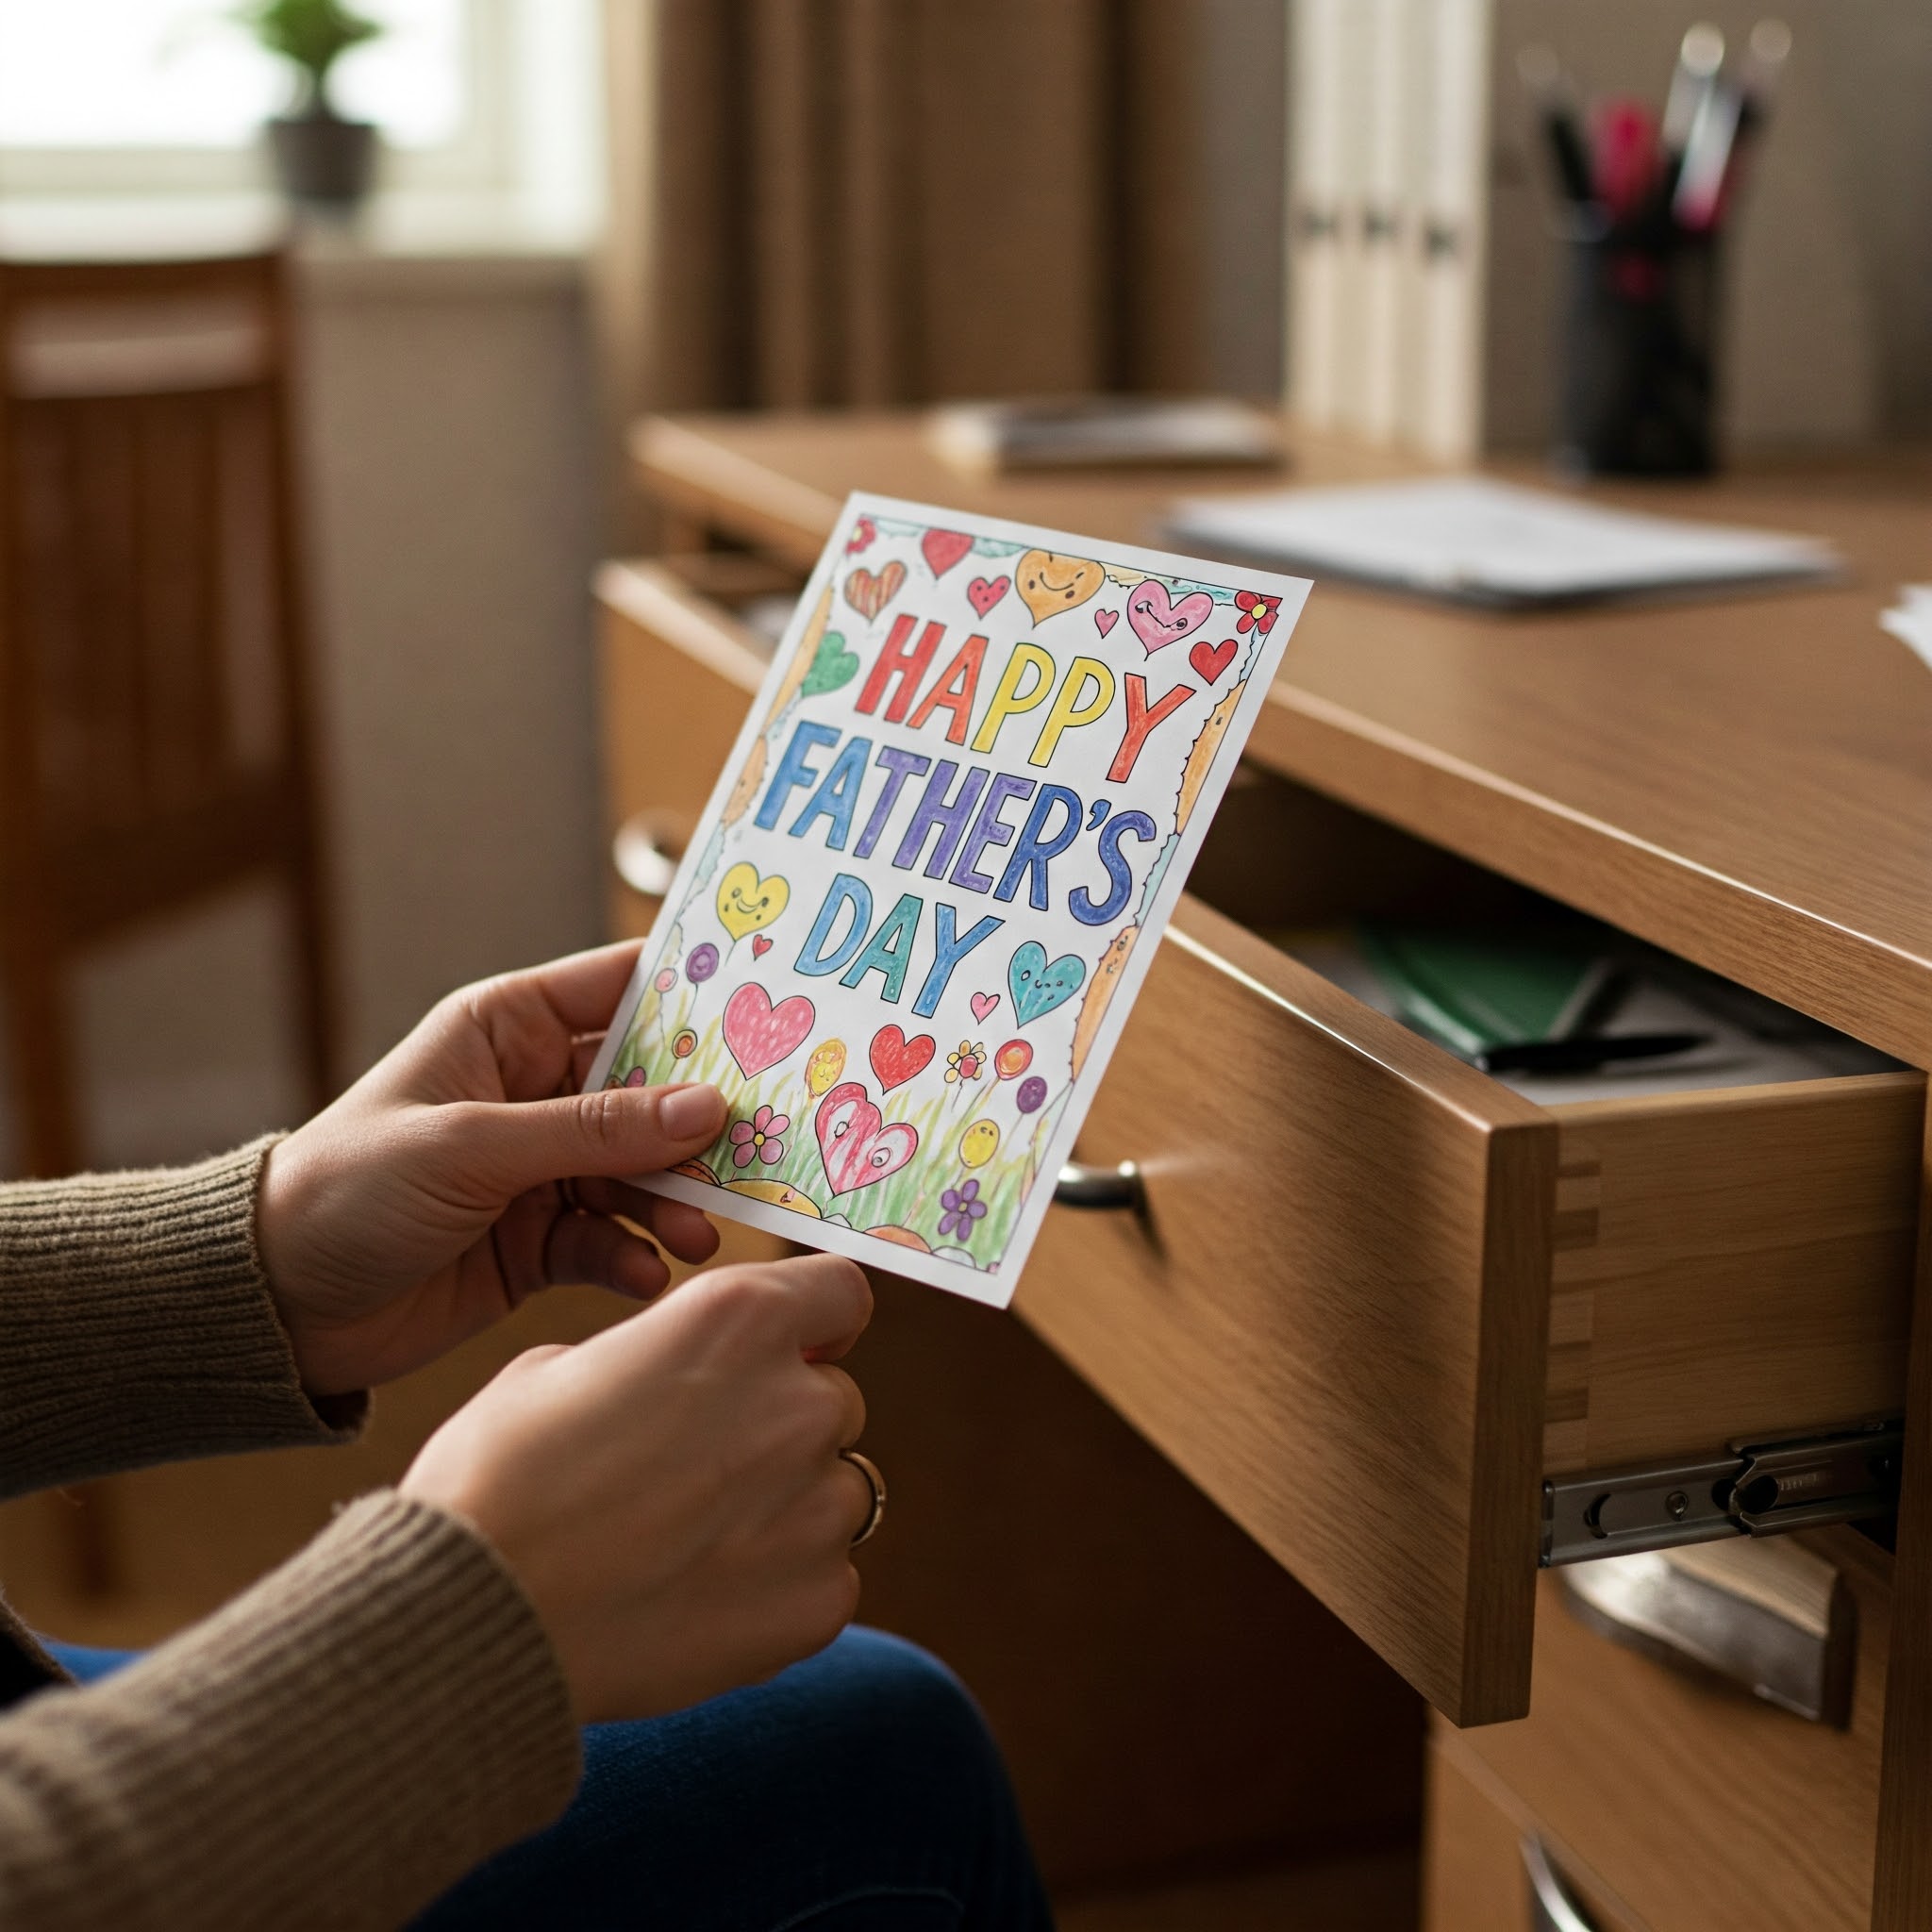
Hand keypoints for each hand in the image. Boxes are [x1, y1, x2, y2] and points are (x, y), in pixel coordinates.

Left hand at [258, 943, 726, 1396]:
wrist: (277, 1306)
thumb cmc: (348, 1190)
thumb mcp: (473, 1146)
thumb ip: (594, 1131)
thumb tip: (706, 1109)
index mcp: (510, 1029)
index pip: (623, 990)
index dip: (699, 997)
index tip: (775, 1010)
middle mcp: (537, 1091)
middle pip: (653, 1089)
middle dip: (704, 1121)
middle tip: (762, 1145)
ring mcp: (543, 1168)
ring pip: (643, 1171)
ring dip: (676, 1200)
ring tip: (698, 1232)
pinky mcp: (541, 1240)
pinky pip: (615, 1237)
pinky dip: (636, 1254)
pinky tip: (646, 1270)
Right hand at [402, 1253, 875, 1722]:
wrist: (474, 1617)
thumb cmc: (498, 1481)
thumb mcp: (563, 1366)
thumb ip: (659, 1359)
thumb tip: (683, 1382)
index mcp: (738, 1320)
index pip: (840, 1293)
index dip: (820, 1321)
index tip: (799, 1349)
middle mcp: (798, 1401)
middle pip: (832, 1401)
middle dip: (782, 1427)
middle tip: (698, 1475)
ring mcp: (818, 1505)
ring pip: (837, 1492)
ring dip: (786, 1509)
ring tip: (689, 1547)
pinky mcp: (818, 1601)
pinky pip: (826, 1578)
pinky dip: (781, 1590)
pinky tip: (700, 1603)